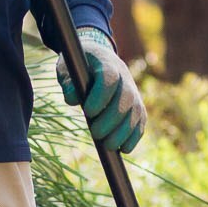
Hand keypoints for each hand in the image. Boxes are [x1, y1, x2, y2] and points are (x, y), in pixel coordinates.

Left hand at [60, 26, 144, 153]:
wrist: (97, 58)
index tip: (88, 112)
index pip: (109, 78)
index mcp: (106, 62)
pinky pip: (141, 120)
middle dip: (112, 120)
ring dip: (124, 131)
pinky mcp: (137, 103)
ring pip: (136, 111)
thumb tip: (73, 99)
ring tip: (108, 146)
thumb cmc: (78, 66)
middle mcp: (124, 76)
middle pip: (125, 98)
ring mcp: (133, 90)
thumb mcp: (67, 69)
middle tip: (96, 134)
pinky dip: (135, 135)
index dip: (101, 96)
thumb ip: (68, 83)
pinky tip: (124, 148)